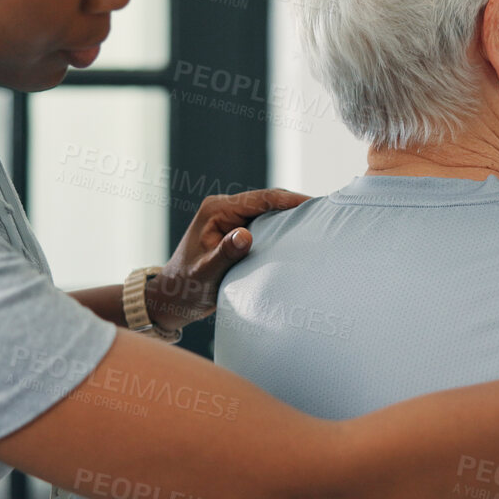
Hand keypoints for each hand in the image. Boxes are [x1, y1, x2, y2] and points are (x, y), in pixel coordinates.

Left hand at [148, 188, 310, 328]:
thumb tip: (246, 235)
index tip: (314, 204)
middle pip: (267, 201)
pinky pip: (265, 225)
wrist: (172, 299)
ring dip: (290, 217)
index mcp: (216, 210)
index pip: (259, 199)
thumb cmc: (185, 288)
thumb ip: (225, 254)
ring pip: (268, 213)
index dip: (288, 200)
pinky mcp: (237, 233)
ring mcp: (231, 220)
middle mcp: (224, 209)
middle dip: (295, 205)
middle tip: (325, 212)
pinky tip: (301, 237)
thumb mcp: (204, 273)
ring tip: (320, 222)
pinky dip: (282, 229)